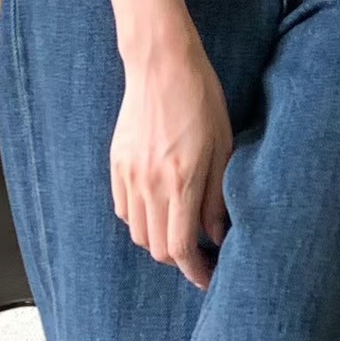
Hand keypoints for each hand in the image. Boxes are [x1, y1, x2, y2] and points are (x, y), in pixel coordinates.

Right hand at [110, 18, 232, 287]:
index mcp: (181, 180)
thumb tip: (218, 235)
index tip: (208, 277)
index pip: (181, 248)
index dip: (195, 271)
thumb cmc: (200, 97)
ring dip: (158, 239)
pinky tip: (158, 206)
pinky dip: (139, 218)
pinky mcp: (116, 162)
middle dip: (179, 258)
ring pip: (138, 232)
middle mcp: (150, 183)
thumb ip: (218, 195)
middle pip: (156, 248)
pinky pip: (123, 208)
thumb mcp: (223, 145)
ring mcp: (129, 173)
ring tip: (179, 227)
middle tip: (200, 251)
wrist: (162, 63)